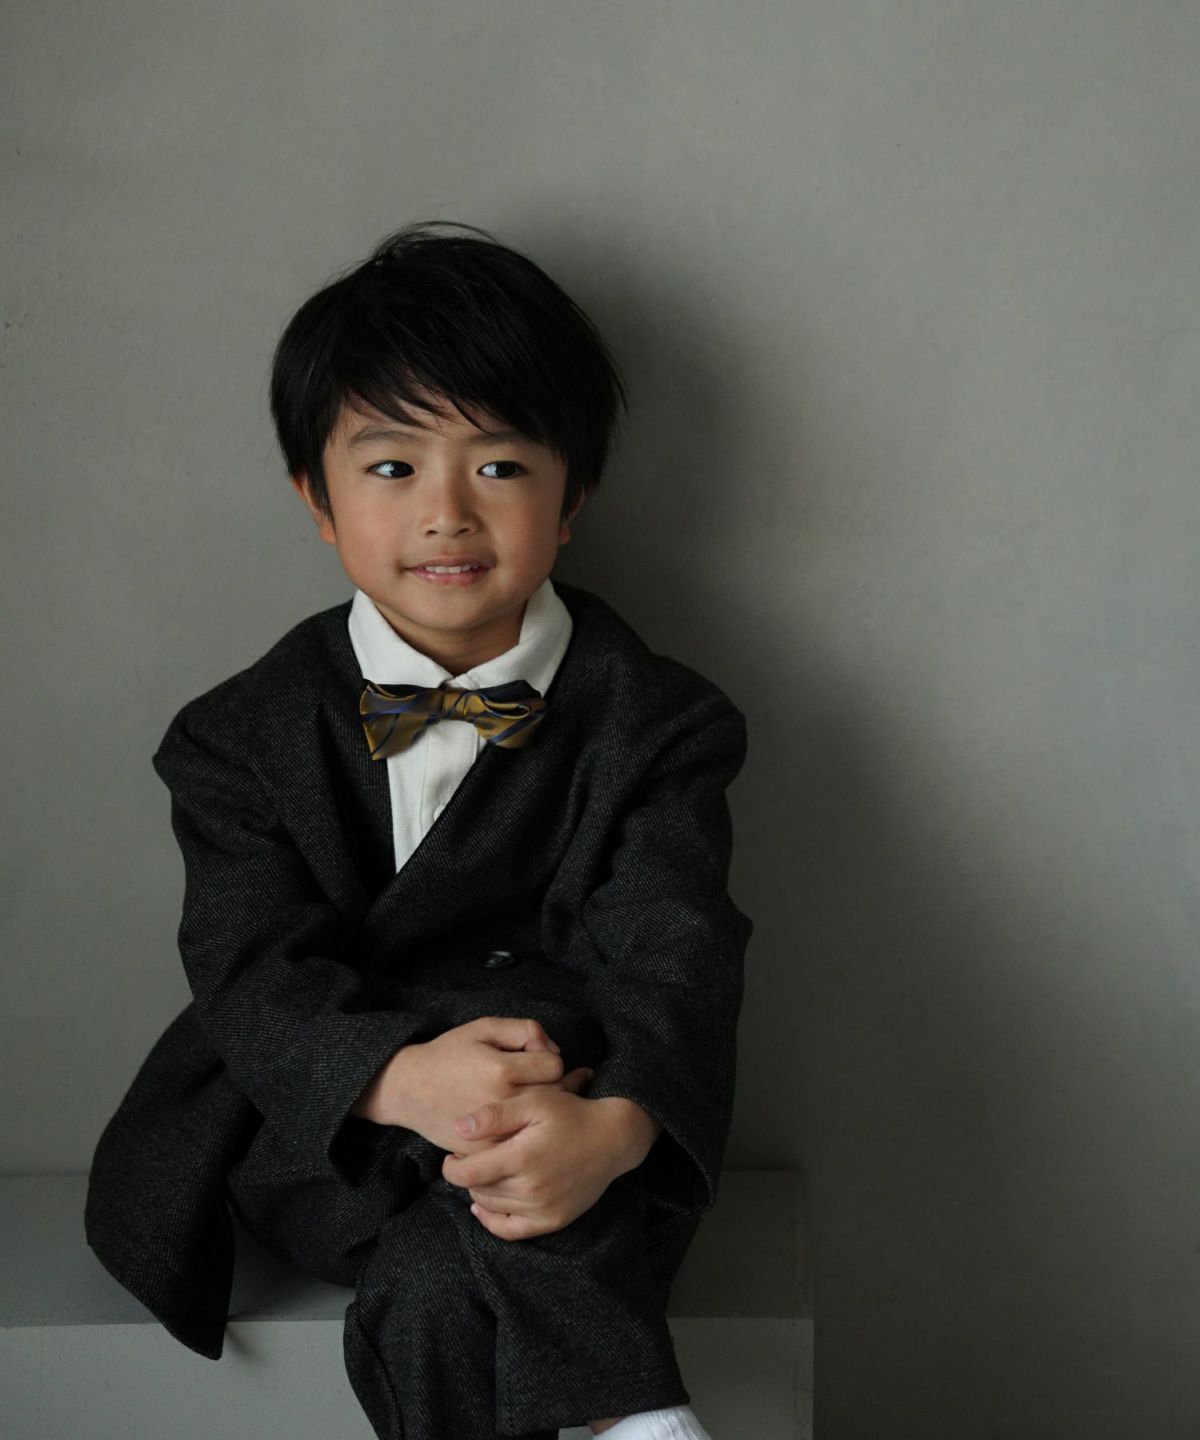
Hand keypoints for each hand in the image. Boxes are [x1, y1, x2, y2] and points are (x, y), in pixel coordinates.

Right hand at [351, 1016, 566, 1152]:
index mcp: (501, 1069)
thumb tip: (555, 1051)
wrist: (409, 1090)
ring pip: (540, 1125)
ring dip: (543, 1114)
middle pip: (554, 1097)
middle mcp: (500, 1103)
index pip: (555, 1066)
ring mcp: (493, 1132)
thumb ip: (525, 1030)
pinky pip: (520, 1145)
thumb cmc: (448, 1054)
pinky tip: (521, 1124)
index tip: (538, 1061)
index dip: (550, 1060)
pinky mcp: (485, 1152)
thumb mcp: (483, 1027)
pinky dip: (525, 1135)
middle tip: (541, 1082)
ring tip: (537, 1104)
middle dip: (555, 1086)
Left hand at [441, 1078, 641, 1240]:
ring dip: (480, 1192)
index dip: (451, 1167)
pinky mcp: (553, 1220)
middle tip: (470, 1160)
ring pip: (491, 1208)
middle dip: (467, 1176)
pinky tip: (485, 1206)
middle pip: (478, 1190)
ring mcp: (543, 1209)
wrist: (613, 1138)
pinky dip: (493, 1220)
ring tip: (483, 1173)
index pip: (468, 1174)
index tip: (451, 1156)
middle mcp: (532, 1189)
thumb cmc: (570, 1113)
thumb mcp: (533, 1101)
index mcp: (523, 1158)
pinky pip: (511, 1231)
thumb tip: (458, 1128)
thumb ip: (495, 1114)